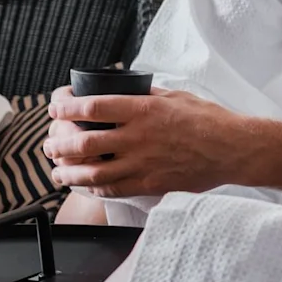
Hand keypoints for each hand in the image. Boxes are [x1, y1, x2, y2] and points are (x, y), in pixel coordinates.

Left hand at [44, 85, 281, 198]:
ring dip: (69, 172)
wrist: (232, 148)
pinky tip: (84, 184)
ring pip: (94, 171)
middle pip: (85, 142)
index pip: (92, 107)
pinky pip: (114, 188)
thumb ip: (143, 96)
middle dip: (59, 144)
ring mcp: (143, 163)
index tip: (54, 108)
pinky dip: (94, 187)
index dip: (66, 108)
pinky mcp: (151, 184)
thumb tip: (121, 92)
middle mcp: (138, 137)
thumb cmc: (205, 118)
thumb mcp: (171, 95)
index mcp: (141, 109)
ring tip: (57, 171)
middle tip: (49, 144)